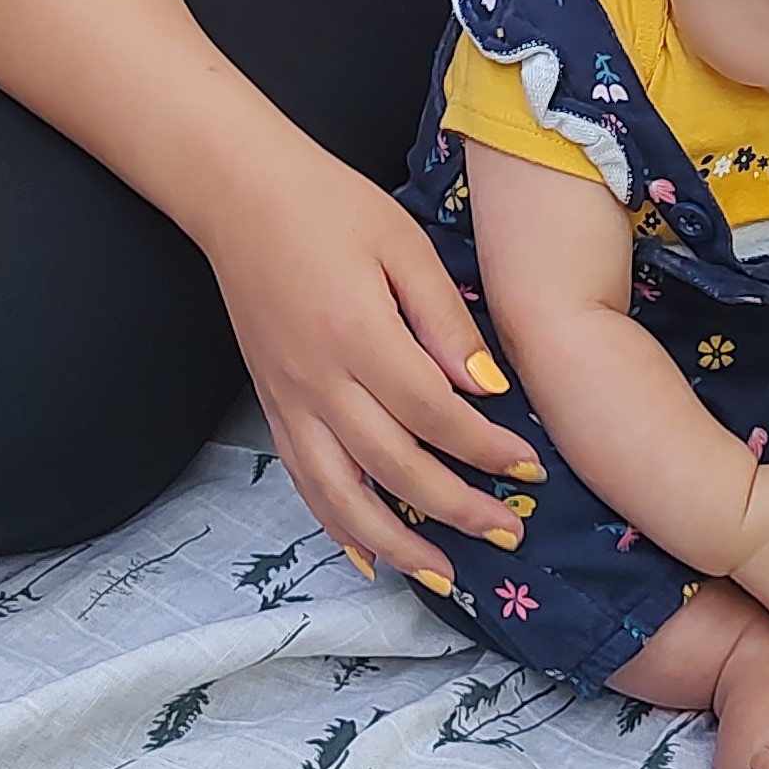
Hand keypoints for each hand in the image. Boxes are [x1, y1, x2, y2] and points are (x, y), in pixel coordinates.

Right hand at [203, 152, 542, 595]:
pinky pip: (303, 484)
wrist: (238, 194)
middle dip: (458, 509)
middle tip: (508, 532)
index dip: (487, 450)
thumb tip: (486, 390)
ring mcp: (288, 401)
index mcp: (359, 335)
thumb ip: (445, 321)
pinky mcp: (271, 406)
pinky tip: (368, 555)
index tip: (529, 466)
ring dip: (396, 544)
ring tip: (444, 574)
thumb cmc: (330, 206)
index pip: (436, 415)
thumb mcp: (403, 243)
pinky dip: (337, 526)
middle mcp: (319, 381)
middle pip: (395, 468)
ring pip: (343, 496)